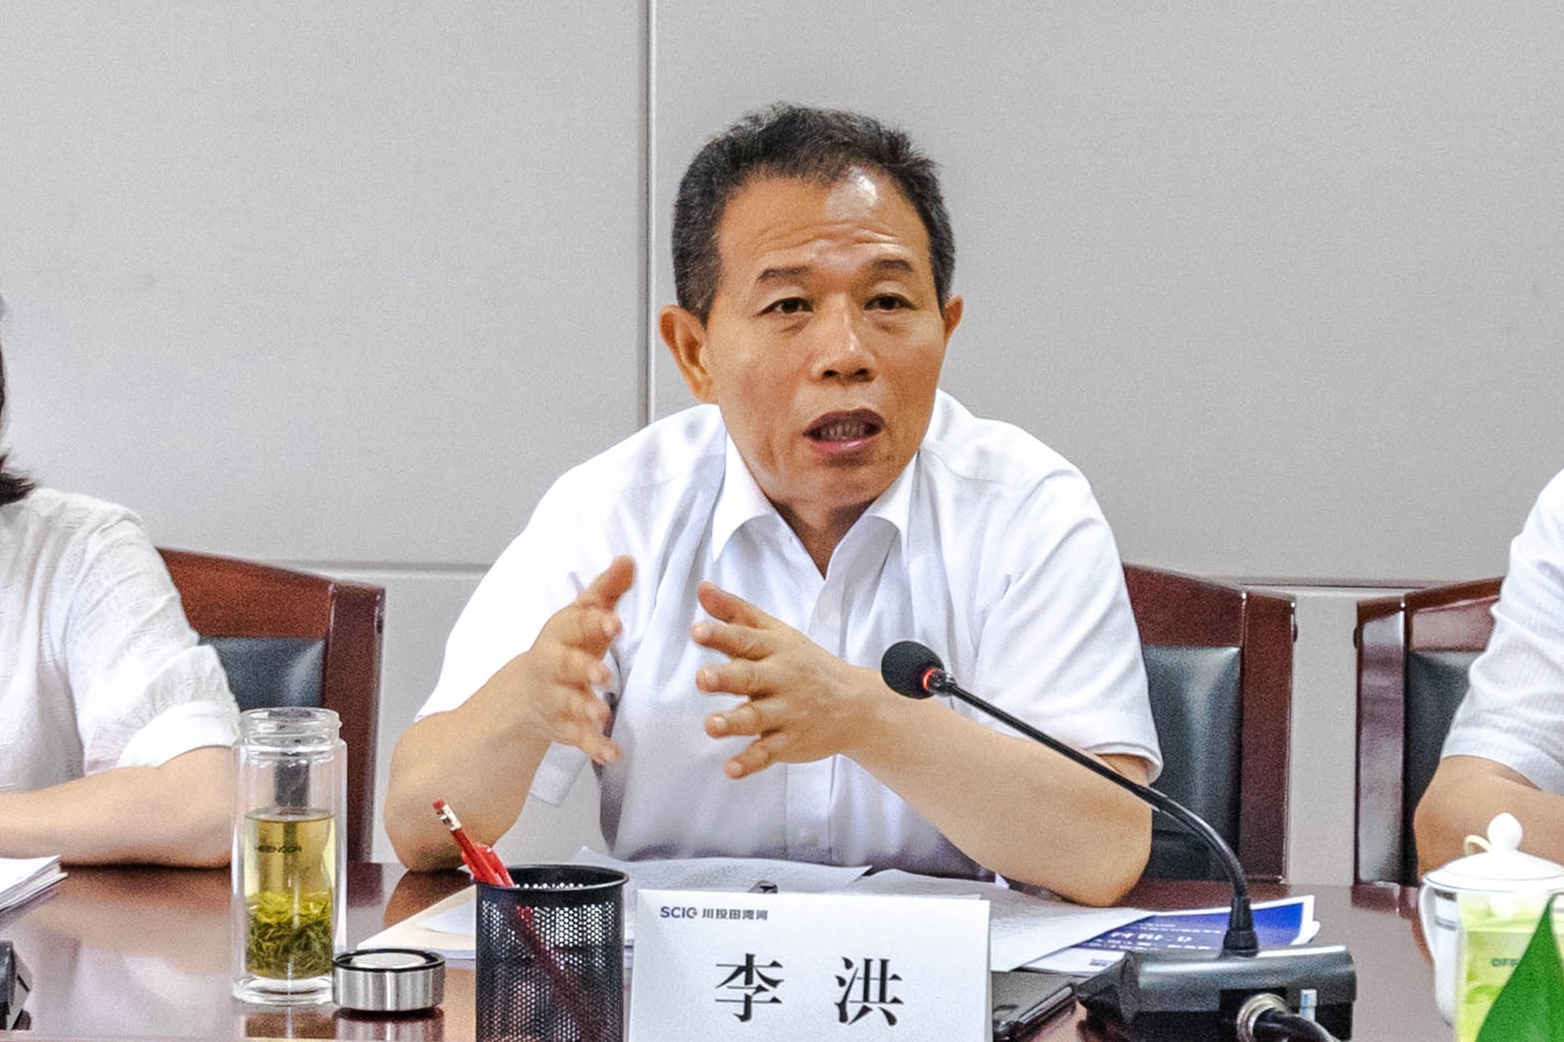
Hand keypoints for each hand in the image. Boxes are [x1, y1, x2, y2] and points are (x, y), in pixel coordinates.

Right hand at [492, 556, 633, 764]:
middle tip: (603, 674)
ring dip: (585, 708)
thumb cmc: (566, 645)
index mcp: (561, 633)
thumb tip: (628, 560)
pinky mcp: (562, 725)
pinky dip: (594, 746)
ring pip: (569, 702)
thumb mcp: (582, 617)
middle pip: (566, 664)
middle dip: (583, 668)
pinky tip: (613, 754)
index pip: (577, 623)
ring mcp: (556, 696)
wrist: (526, 692)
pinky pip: (578, 737)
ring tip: (602, 716)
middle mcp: (554, 664)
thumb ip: (606, 591)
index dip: (596, 622)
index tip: (616, 623)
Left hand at [690, 582, 885, 778]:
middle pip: (750, 677)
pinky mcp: (789, 743)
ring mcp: (787, 713)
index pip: (746, 639)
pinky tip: (731, 768)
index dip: (722, 635)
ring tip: (712, 726)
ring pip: (757, 718)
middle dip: (726, 678)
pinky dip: (750, 762)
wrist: (857, 705)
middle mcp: (781, 680)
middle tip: (702, 678)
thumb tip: (702, 588)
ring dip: (734, 723)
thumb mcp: (775, 633)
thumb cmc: (804, 664)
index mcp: (775, 650)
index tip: (698, 631)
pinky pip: (768, 753)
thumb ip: (736, 613)